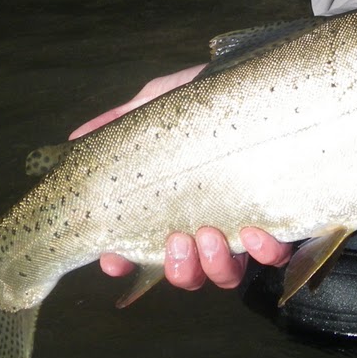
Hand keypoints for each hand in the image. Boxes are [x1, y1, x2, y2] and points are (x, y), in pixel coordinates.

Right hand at [69, 65, 293, 287]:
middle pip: (184, 272)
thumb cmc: (209, 96)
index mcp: (173, 205)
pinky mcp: (280, 221)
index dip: (123, 262)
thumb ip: (120, 122)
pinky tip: (255, 232)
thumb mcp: (159, 102)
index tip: (116, 259)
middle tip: (176, 240)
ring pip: (223, 275)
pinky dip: (262, 252)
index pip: (141, 249)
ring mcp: (242, 227)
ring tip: (211, 236)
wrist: (262, 83)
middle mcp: (206, 222)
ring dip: (211, 265)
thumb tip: (76, 138)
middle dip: (176, 268)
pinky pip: (273, 254)